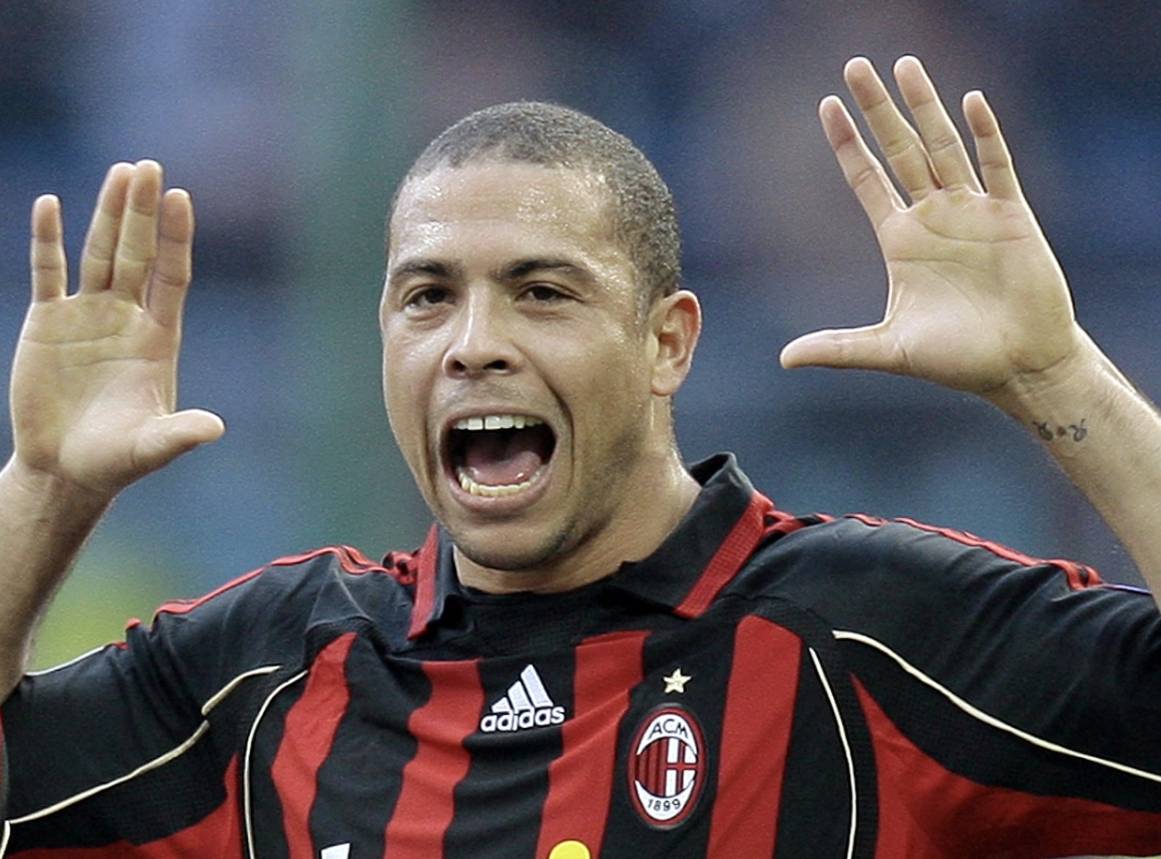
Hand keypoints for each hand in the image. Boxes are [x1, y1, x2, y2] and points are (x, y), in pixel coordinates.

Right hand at [10, 160, 223, 497]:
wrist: (67, 469)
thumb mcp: (150, 447)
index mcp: (158, 339)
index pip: (172, 277)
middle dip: (141, 212)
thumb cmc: (116, 460)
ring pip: (98, 253)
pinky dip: (48, 240)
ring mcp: (88, 316)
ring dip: (106, 214)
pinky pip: (48, 273)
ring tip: (120, 171)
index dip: (176, 238)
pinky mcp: (47, 323)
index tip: (180, 197)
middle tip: (148, 166)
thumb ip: (180, 434)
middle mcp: (127, 318)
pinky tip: (50, 204)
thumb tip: (214, 430)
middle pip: (137, 253)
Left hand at [780, 56, 1081, 395]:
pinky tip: (970, 102)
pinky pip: (997, 167)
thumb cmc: (957, 359)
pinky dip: (984, 135)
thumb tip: (784, 359)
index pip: (866, 179)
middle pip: (898, 150)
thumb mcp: (888, 349)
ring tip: (904, 65)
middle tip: (854, 65)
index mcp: (900, 240)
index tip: (827, 106)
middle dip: (877, 109)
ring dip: (924, 107)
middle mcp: (932, 217)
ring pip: (943, 147)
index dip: (846, 143)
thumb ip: (838, 347)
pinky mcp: (1011, 217)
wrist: (1019, 367)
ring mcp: (972, 212)